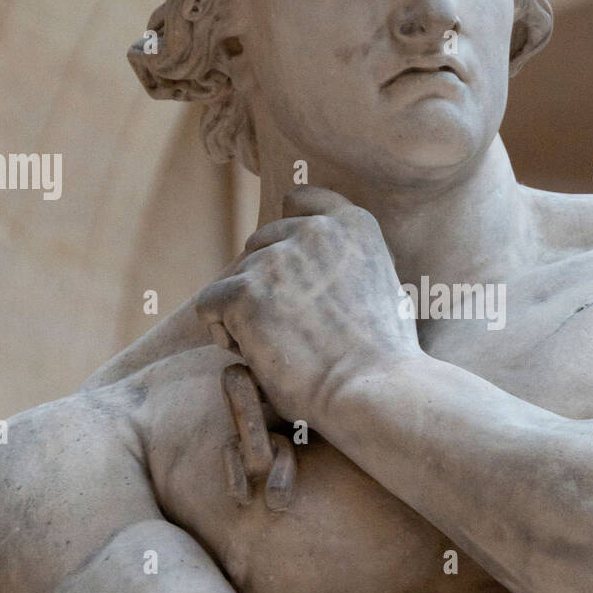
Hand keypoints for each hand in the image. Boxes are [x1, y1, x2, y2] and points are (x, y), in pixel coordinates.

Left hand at [195, 187, 421, 424]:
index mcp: (353, 224)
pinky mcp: (244, 291)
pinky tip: (254, 356)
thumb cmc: (382, 357)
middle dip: (265, 283)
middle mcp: (315, 230)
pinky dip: (223, 332)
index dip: (287, 235)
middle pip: (260, 244)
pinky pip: (209, 304)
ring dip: (247, 313)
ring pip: (235, 277)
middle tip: (292, 331)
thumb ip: (347, 257)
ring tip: (281, 349)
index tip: (291, 271)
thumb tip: (313, 257)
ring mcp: (277, 259)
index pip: (299, 200)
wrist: (373, 392)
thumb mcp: (383, 284)